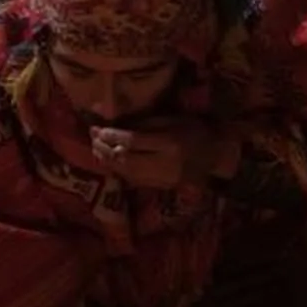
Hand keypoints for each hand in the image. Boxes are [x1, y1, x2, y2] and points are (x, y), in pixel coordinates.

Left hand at [92, 117, 235, 189]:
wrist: (215, 157)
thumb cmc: (195, 131)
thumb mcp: (173, 119)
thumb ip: (146, 124)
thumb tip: (116, 127)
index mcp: (168, 144)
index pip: (132, 141)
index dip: (111, 136)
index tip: (95, 128)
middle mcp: (163, 164)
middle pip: (125, 159)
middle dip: (104, 149)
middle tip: (92, 138)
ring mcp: (161, 178)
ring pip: (126, 172)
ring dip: (108, 161)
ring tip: (96, 149)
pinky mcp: (159, 186)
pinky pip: (132, 179)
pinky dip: (118, 170)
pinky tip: (109, 161)